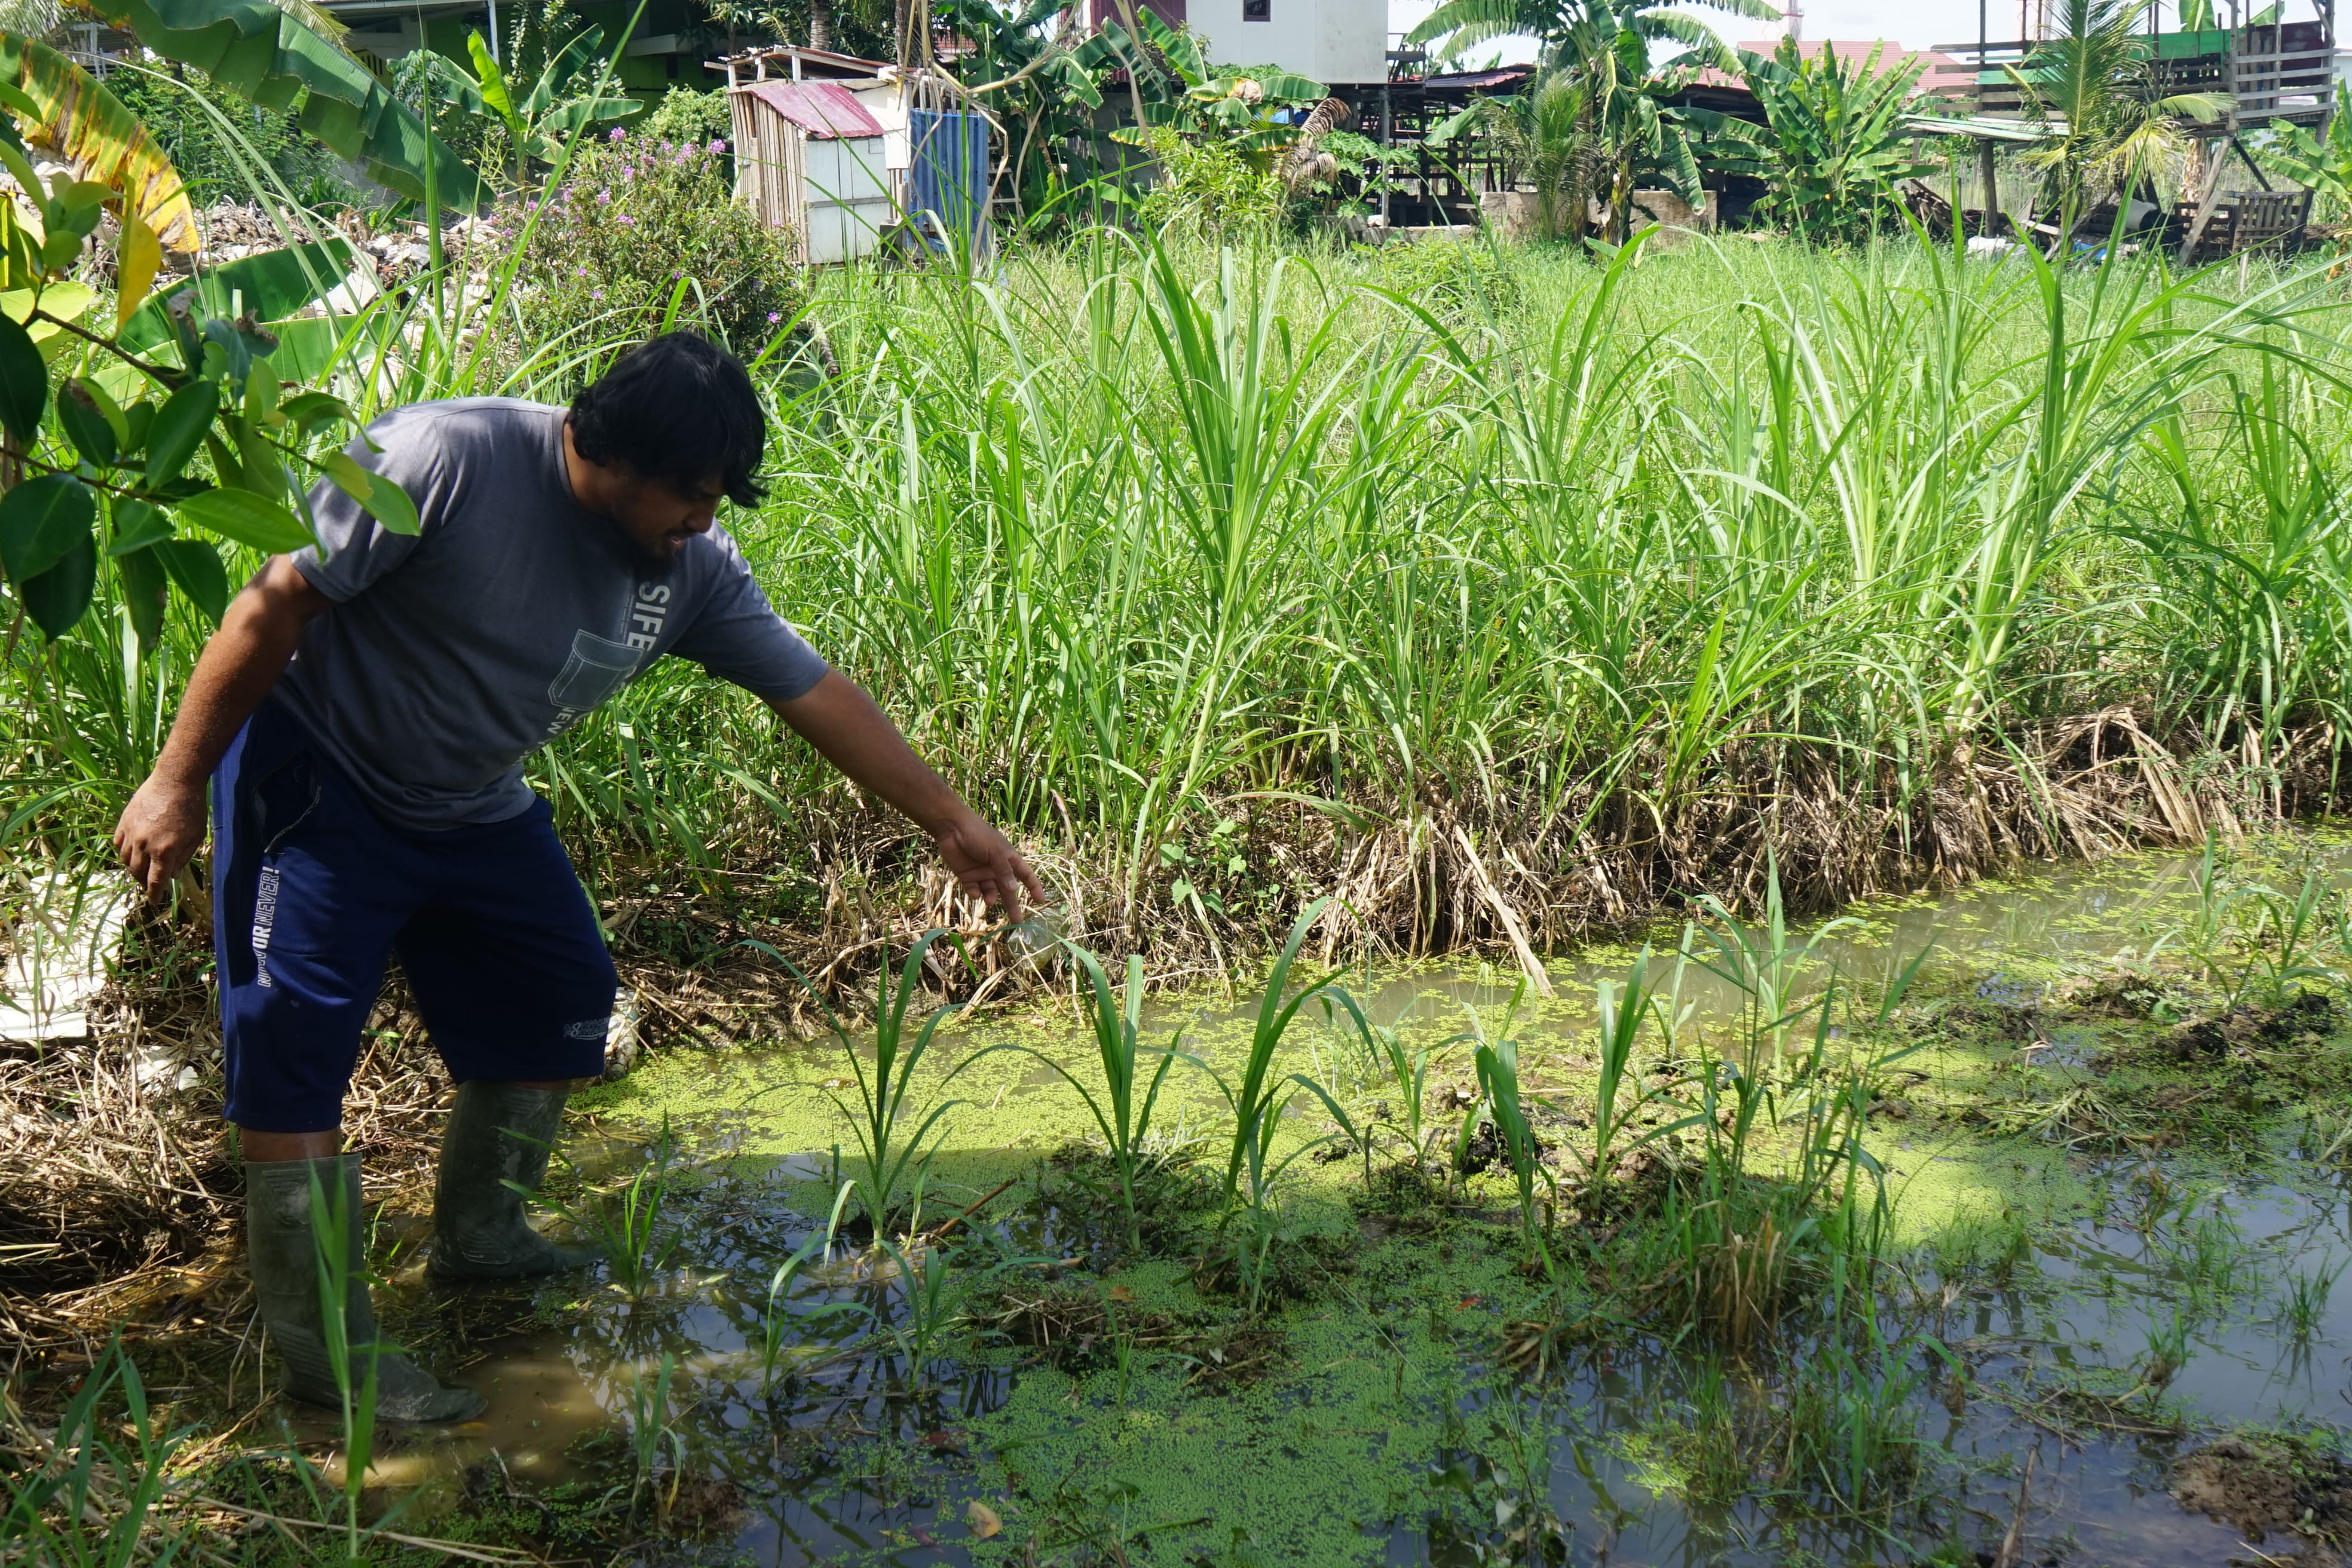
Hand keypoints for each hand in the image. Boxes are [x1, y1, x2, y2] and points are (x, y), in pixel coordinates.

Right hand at [113, 773, 208, 899]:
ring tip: (141, 868)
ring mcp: (131, 832)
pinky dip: (123, 850)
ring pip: (125, 859)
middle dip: (143, 881)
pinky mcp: (123, 821)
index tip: (154, 901)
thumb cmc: (191, 809)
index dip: (154, 893)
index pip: (156, 880)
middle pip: (137, 872)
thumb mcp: (195, 836)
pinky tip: (131, 851)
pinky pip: (117, 843)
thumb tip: (172, 875)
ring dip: (132, 867)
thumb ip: (183, 858)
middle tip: (150, 883)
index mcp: (165, 851)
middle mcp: (144, 844)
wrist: (175, 781)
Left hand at [934, 812, 1045, 924]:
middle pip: (1008, 890)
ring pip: (991, 892)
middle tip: (1017, 922)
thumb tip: (1014, 890)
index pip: (1025, 875)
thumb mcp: (995, 851)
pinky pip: (974, 890)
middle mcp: (996, 868)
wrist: (952, 828)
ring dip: (992, 897)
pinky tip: (974, 892)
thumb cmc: (978, 834)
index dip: (1033, 887)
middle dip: (1012, 905)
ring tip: (990, 901)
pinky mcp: (967, 877)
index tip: (1040, 900)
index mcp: (1008, 859)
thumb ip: (1004, 870)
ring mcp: (982, 874)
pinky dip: (975, 893)